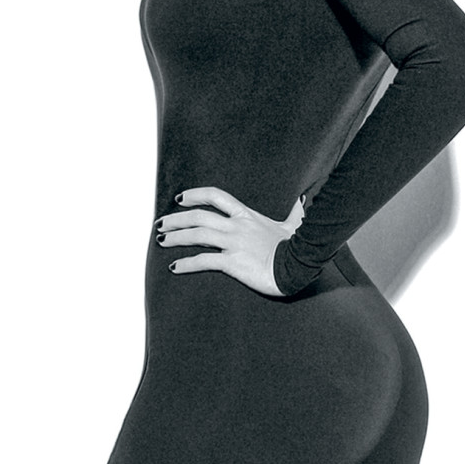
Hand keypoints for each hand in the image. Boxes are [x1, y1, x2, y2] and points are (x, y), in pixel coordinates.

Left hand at [156, 187, 305, 297]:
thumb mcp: (294, 224)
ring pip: (197, 235)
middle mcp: (237, 226)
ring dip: (176, 237)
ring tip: (161, 241)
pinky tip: (174, 268)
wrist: (299, 266)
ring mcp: (234, 243)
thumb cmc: (298, 247)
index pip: (216, 196)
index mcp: (247, 215)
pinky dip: (186, 264)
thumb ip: (295, 211)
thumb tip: (304, 199)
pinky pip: (203, 261)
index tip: (180, 199)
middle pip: (199, 216)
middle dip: (176, 219)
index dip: (195, 195)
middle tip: (160, 224)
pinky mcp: (233, 262)